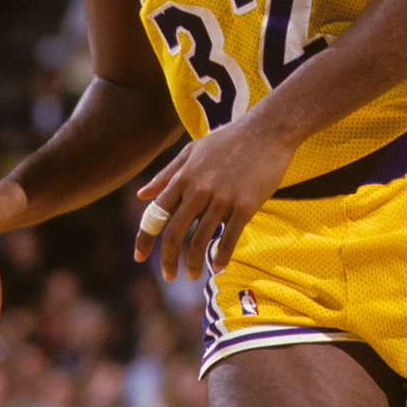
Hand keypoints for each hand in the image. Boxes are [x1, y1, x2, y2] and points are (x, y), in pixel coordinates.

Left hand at [134, 118, 295, 280]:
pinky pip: (229, 238)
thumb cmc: (228, 140)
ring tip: (193, 274)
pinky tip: (218, 266)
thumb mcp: (192, 151)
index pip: (156, 214)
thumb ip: (166, 174)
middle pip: (174, 233)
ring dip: (194, 263)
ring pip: (200, 240)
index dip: (145, 239)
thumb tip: (142, 194)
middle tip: (169, 276)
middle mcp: (198, 189)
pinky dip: (221, 256)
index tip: (139, 258)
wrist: (267, 130)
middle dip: (167, 259)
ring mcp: (222, 198)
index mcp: (183, 177)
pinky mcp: (246, 205)